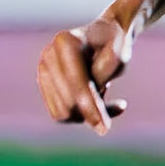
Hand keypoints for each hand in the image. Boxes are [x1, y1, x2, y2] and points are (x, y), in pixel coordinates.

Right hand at [37, 16, 131, 133]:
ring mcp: (43, 70)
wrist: (102, 37)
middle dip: (92, 112)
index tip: (105, 128)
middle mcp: (48, 56)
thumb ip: (105, 73)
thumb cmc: (114, 45)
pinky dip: (81, 115)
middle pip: (67, 103)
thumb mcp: (121, 55)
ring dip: (87, 114)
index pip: (77, 84)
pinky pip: (60, 114)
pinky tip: (100, 104)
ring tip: (107, 99)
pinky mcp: (44, 85)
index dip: (91, 107)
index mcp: (65, 42)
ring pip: (63, 112)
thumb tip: (90, 103)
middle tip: (119, 107)